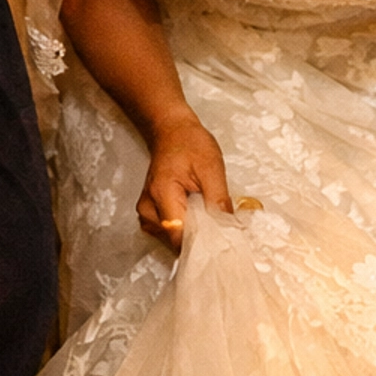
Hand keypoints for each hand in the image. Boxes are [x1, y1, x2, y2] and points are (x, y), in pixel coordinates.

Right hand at [138, 111, 232, 248]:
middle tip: (222, 228)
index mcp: (161, 194)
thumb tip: (229, 226)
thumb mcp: (211, 167)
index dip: (202, 242)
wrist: (171, 132)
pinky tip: (199, 216)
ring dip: (194, 233)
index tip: (223, 243)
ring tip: (210, 217)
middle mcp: (148, 209)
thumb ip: (219, 199)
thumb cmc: (189, 144)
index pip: (179, 235)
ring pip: (174, 239)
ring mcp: (146, 214)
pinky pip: (171, 231)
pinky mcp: (151, 215)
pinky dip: (187, 227)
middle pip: (176, 240)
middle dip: (201, 238)